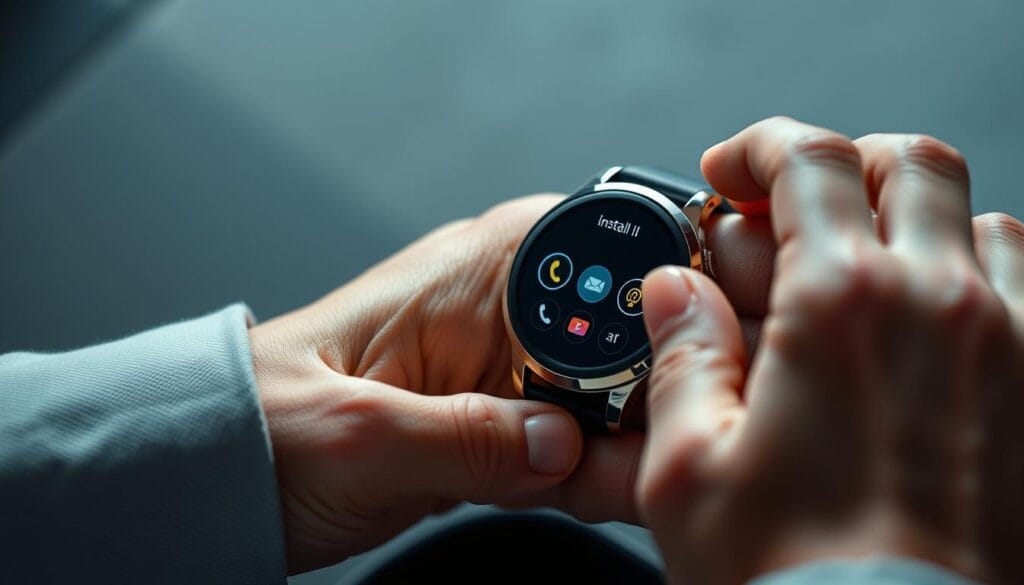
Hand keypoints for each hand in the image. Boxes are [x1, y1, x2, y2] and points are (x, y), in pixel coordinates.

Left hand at [249, 192, 775, 572]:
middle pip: (626, 332)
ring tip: (635, 477)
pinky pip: (575, 442)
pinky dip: (594, 472)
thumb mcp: (359, 433)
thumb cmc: (263, 420)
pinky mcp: (501, 421)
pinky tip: (606, 493)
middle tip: (673, 434)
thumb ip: (463, 439)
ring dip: (631, 437)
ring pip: (612, 394)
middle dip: (657, 382)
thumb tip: (561, 448)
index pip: (605, 256)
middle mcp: (503, 309)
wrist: (226, 468)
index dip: (662, 299)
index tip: (694, 358)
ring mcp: (508, 369)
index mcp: (474, 271)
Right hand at [636, 117, 1023, 583]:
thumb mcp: (690, 470)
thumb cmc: (794, 581)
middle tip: (799, 206)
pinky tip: (936, 327)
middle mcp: (942, 306)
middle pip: (913, 165)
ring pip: (985, 222)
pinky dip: (983, 281)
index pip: (811, 163)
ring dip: (919, 224)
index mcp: (843, 306)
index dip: (760, 149)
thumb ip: (682, 356)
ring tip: (868, 271)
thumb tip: (674, 292)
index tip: (728, 176)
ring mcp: (1013, 348)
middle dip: (846, 166)